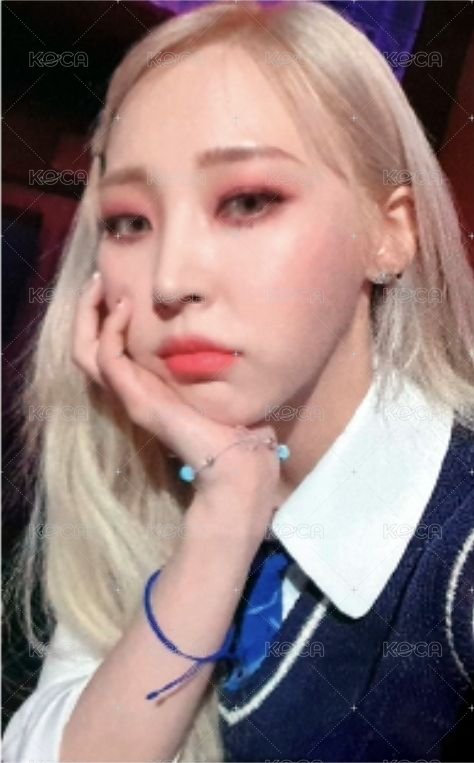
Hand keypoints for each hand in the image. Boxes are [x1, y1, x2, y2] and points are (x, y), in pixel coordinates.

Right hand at [71, 273, 283, 534]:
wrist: (238, 459)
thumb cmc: (235, 420)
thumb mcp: (214, 377)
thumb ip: (204, 354)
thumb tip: (220, 324)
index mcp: (147, 384)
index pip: (106, 347)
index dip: (103, 315)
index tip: (117, 284)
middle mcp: (132, 389)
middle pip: (86, 347)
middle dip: (87, 309)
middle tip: (99, 278)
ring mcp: (130, 396)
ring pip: (85, 352)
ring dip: (89, 314)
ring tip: (103, 285)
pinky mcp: (136, 401)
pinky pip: (107, 359)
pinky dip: (110, 330)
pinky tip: (125, 308)